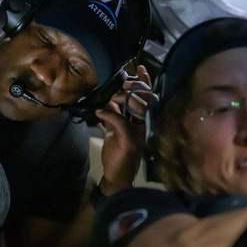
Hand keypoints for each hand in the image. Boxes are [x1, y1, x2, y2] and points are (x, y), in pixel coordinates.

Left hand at [96, 65, 156, 194]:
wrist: (118, 178)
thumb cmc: (117, 155)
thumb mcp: (114, 131)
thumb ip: (114, 115)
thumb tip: (107, 100)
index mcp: (140, 122)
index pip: (146, 98)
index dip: (145, 82)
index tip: (140, 68)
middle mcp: (142, 125)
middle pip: (145, 98)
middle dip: (134, 86)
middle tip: (122, 82)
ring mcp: (138, 133)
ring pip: (135, 107)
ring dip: (120, 97)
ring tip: (108, 97)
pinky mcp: (130, 141)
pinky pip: (121, 121)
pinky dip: (109, 114)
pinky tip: (100, 112)